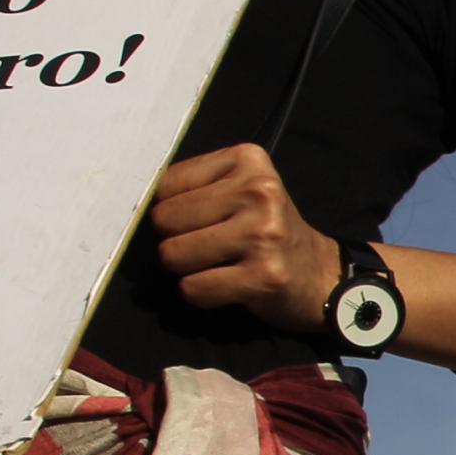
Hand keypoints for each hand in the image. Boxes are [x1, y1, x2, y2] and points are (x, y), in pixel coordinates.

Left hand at [148, 142, 337, 333]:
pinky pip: (194, 288)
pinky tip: (228, 285)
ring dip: (187, 269)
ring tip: (219, 265)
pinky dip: (201, 294)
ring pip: (174, 255)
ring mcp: (263, 234)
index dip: (173, 210)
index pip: (166, 184)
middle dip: (177, 240)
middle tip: (209, 247)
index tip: (203, 220)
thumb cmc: (267, 232)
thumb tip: (133, 208)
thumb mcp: (241, 190)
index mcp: (249, 160)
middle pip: (165, 220)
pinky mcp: (264, 276)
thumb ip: (196, 187)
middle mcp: (259, 192)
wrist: (322, 274)